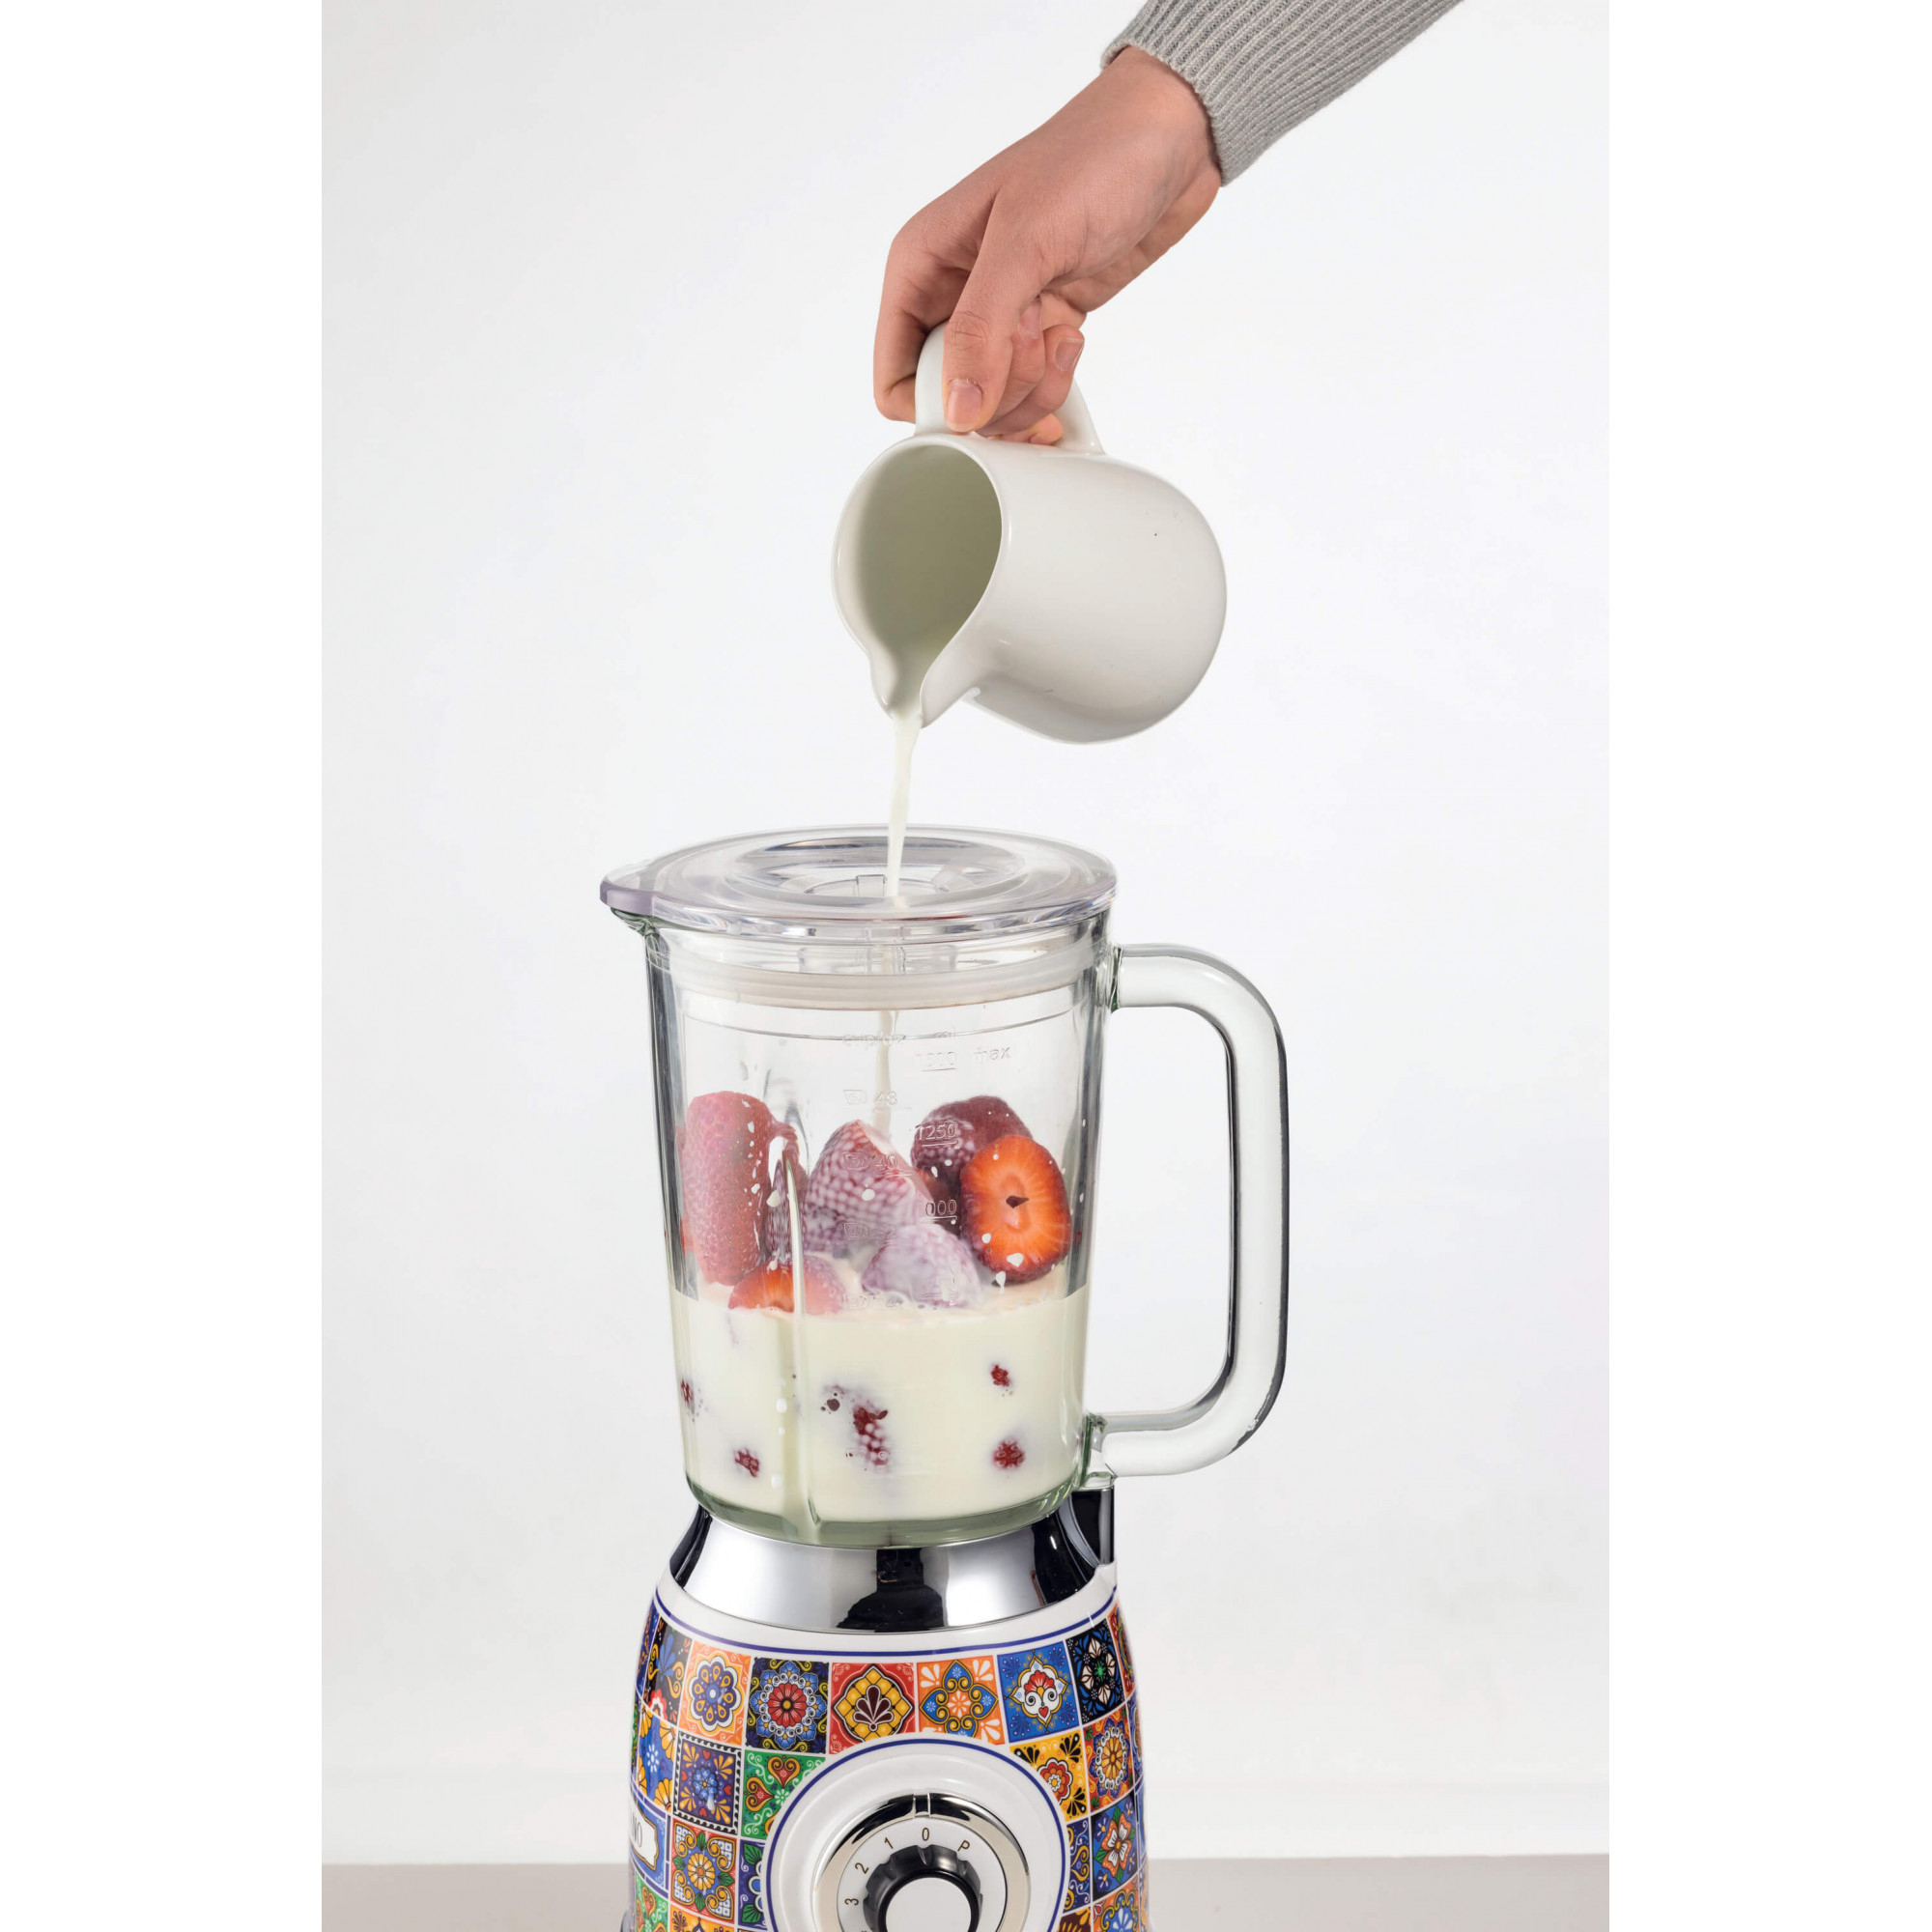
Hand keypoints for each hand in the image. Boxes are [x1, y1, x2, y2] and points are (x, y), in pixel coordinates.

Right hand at [874, 48, 1218, 443]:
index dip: (939, 402)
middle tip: (1035, 336)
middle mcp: (951, 295)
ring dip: (1034, 389)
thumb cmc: (1092, 159)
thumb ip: (980, 330)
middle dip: (998, 390)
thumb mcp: (1026, 240)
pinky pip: (1033, 389)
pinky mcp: (1042, 325)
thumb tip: (958, 410)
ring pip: (994, 403)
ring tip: (1061, 332)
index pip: (896, 378)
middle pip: (950, 401)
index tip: (984, 385)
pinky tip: (1073, 337)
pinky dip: (1057, 382)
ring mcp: (999, 315)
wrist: (1168, 139)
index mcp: (921, 266)